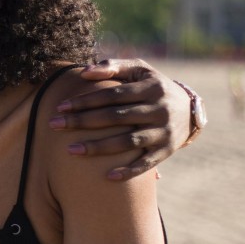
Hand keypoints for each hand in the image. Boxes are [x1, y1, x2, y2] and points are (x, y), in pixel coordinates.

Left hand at [51, 59, 192, 180]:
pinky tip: (107, 177)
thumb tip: (84, 72)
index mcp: (150, 88)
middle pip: (115, 118)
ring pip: (128, 142)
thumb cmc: (153, 86)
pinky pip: (146, 164)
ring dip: (99, 147)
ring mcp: (164, 132)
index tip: (61, 106)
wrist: (190, 109)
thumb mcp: (139, 70)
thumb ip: (113, 66)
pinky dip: (128, 171)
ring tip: (71, 150)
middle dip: (83, 121)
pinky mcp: (167, 151)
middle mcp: (159, 110)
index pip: (112, 95)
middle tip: (54, 125)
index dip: (86, 100)